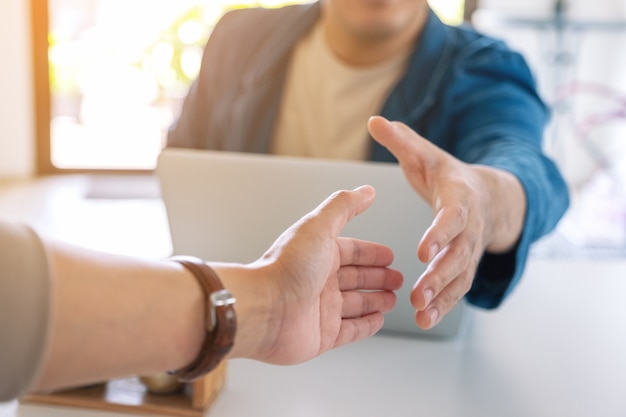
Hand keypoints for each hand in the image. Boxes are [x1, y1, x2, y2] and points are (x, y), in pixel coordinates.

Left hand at [218, 186, 402, 363]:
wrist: (264, 310)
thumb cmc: (286, 267)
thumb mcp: (319, 226)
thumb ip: (344, 206)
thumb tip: (366, 191)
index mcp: (318, 254)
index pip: (352, 251)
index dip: (372, 253)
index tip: (390, 255)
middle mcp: (319, 280)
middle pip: (356, 277)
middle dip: (378, 277)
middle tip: (398, 279)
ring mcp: (321, 308)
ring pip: (356, 303)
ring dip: (376, 300)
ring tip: (393, 299)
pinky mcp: (323, 335)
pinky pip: (351, 330)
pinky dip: (366, 325)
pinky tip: (378, 320)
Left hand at [367, 116, 525, 328]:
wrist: (487, 197)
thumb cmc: (449, 176)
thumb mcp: (427, 155)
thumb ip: (403, 141)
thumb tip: (375, 120)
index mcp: (459, 198)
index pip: (452, 217)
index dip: (440, 233)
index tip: (423, 249)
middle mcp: (468, 228)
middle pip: (458, 254)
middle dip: (440, 274)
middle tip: (420, 292)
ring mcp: (468, 250)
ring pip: (459, 277)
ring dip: (442, 297)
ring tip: (422, 314)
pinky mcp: (463, 267)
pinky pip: (456, 289)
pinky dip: (443, 304)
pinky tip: (425, 318)